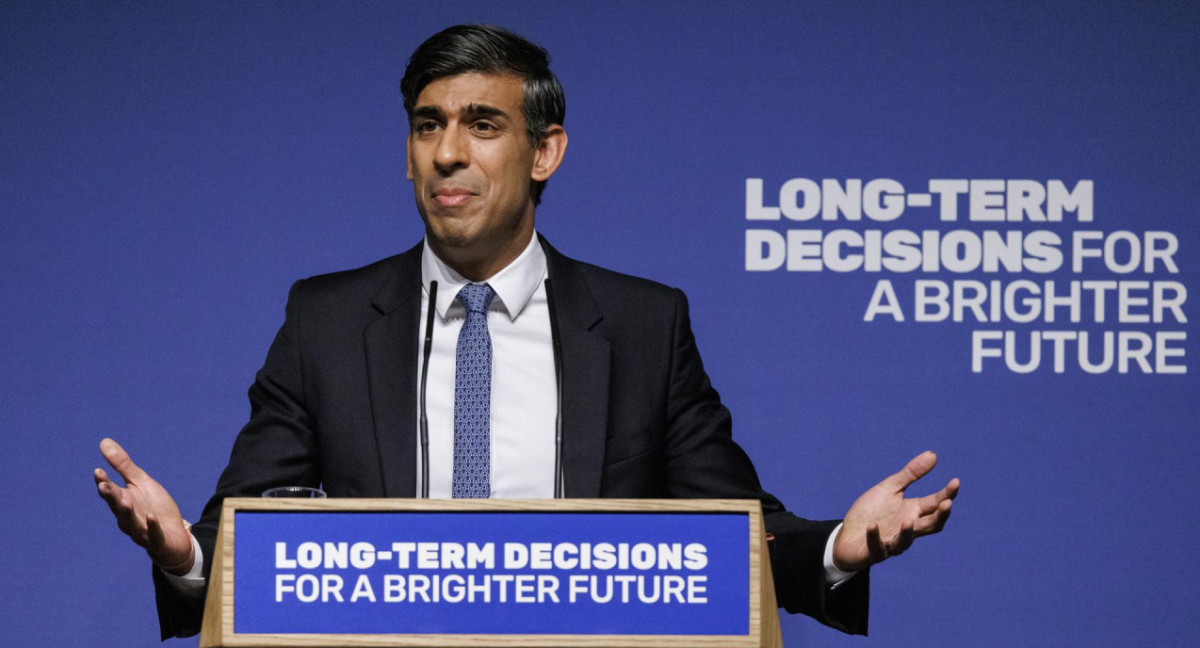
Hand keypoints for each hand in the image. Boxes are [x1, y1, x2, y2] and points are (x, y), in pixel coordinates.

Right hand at [94, 438, 194, 574]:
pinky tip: (151, 517)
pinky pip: (154, 535)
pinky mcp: (158, 542)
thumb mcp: (141, 483)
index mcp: (124, 502)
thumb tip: (104, 441)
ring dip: (127, 513)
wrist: (174, 535)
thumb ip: (123, 466)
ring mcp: (142, 531)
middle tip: (103, 486)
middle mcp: (128, 518)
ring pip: (131, 523)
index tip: (98, 471)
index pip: (110, 492)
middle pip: (117, 507)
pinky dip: (152, 527)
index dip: (104, 482)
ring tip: (125, 500)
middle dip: (111, 497)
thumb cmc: (154, 507)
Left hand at [832, 450, 958, 572]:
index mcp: (912, 511)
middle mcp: (907, 528)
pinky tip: (872, 526)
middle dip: (940, 515)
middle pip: (931, 525)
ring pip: (905, 542)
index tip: (956, 481)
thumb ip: (910, 474)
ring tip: (907, 521)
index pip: (935, 504)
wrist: (847, 535)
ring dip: (907, 533)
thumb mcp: (890, 488)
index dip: (947, 494)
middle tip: (947, 503)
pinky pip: (876, 547)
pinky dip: (875, 537)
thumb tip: (933, 454)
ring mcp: (891, 542)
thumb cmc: (871, 511)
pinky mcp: (873, 551)